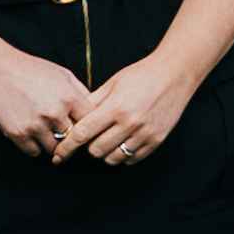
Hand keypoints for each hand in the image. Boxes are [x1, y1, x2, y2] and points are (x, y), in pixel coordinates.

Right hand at [0, 47, 97, 156]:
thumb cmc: (30, 69)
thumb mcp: (62, 74)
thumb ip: (80, 92)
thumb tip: (95, 110)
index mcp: (69, 97)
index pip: (90, 123)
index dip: (90, 127)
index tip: (86, 129)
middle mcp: (54, 113)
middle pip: (73, 139)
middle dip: (72, 138)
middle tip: (68, 138)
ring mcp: (35, 125)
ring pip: (55, 149)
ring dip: (53, 145)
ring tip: (49, 135)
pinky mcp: (18, 134)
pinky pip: (34, 152)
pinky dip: (35, 147)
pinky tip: (33, 135)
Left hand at [63, 45, 205, 165]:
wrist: (175, 74)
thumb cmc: (142, 75)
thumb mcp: (113, 83)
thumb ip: (92, 102)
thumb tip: (72, 118)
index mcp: (116, 107)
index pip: (82, 133)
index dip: (67, 146)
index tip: (58, 155)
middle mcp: (130, 123)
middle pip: (96, 150)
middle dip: (88, 146)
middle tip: (92, 136)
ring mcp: (144, 134)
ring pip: (113, 158)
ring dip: (105, 152)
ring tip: (108, 139)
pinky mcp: (156, 141)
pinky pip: (131, 159)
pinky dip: (123, 155)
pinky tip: (123, 142)